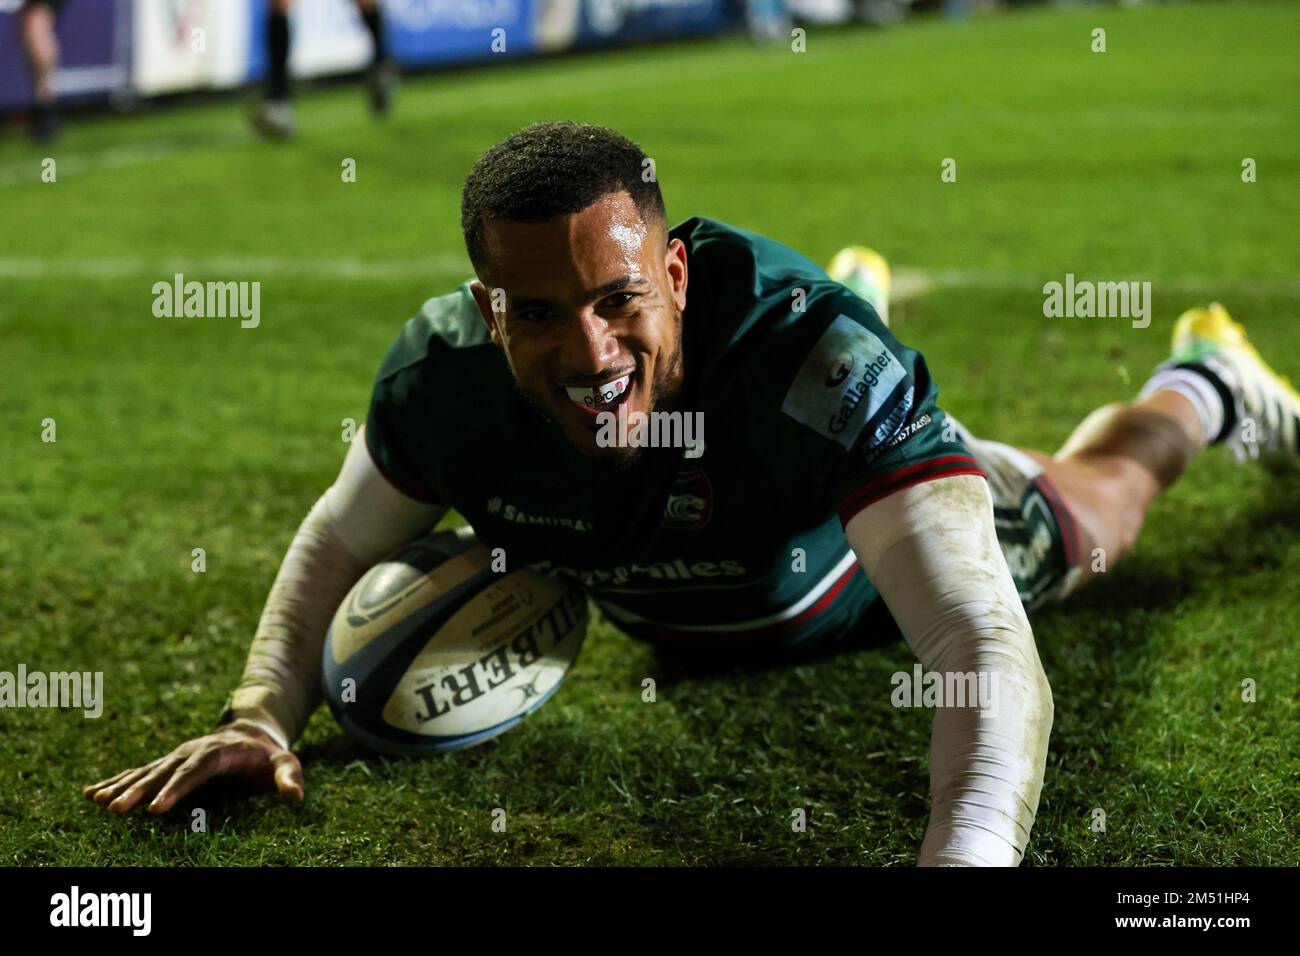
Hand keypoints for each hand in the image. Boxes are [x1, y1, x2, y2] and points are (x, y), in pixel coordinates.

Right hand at [83, 719, 303, 813]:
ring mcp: (177, 756)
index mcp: (219, 752)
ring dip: (121, 786)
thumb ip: (290, 776)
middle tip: (116, 809)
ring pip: (146, 771)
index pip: (195, 771)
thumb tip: (296, 796)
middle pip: (163, 771)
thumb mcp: (285, 762)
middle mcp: (192, 751)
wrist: (252, 731)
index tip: (155, 809)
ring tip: (97, 801)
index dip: (175, 788)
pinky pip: (139, 772)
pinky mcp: (167, 763)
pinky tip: (92, 793)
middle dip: (139, 790)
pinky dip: (116, 781)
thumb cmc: (269, 754)